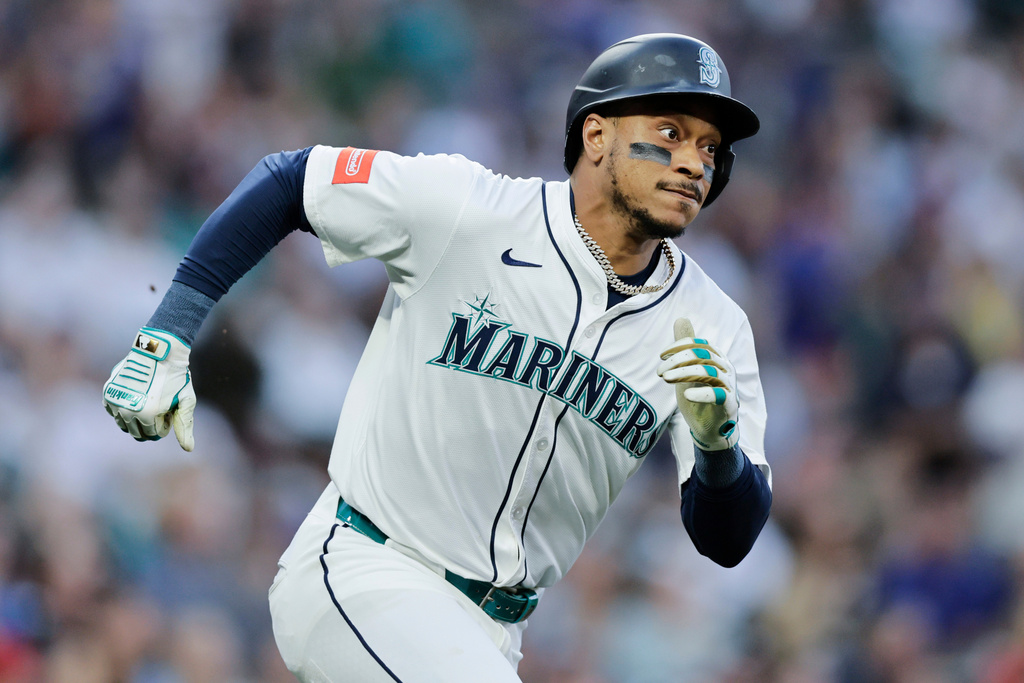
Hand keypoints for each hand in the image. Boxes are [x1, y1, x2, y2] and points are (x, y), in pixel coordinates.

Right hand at [102, 327, 195, 450]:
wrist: (158, 351)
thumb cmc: (176, 376)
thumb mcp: (185, 401)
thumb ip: (185, 426)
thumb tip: (189, 449)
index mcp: (147, 415)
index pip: (153, 435)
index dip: (164, 425)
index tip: (169, 412)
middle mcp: (127, 410)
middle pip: (137, 433)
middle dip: (150, 425)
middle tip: (160, 408)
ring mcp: (115, 401)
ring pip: (124, 424)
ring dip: (136, 418)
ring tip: (149, 402)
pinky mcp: (108, 392)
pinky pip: (113, 412)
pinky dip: (124, 409)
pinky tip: (136, 397)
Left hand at [657, 318, 738, 450]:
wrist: (709, 429)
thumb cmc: (698, 396)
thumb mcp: (687, 370)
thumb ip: (685, 348)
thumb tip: (681, 318)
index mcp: (716, 358)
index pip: (699, 344)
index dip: (679, 346)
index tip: (661, 355)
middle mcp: (726, 368)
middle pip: (703, 354)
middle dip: (678, 360)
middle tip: (659, 371)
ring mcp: (729, 386)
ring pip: (708, 371)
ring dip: (684, 373)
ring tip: (666, 379)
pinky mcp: (730, 404)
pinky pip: (718, 395)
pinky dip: (702, 394)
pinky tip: (686, 395)